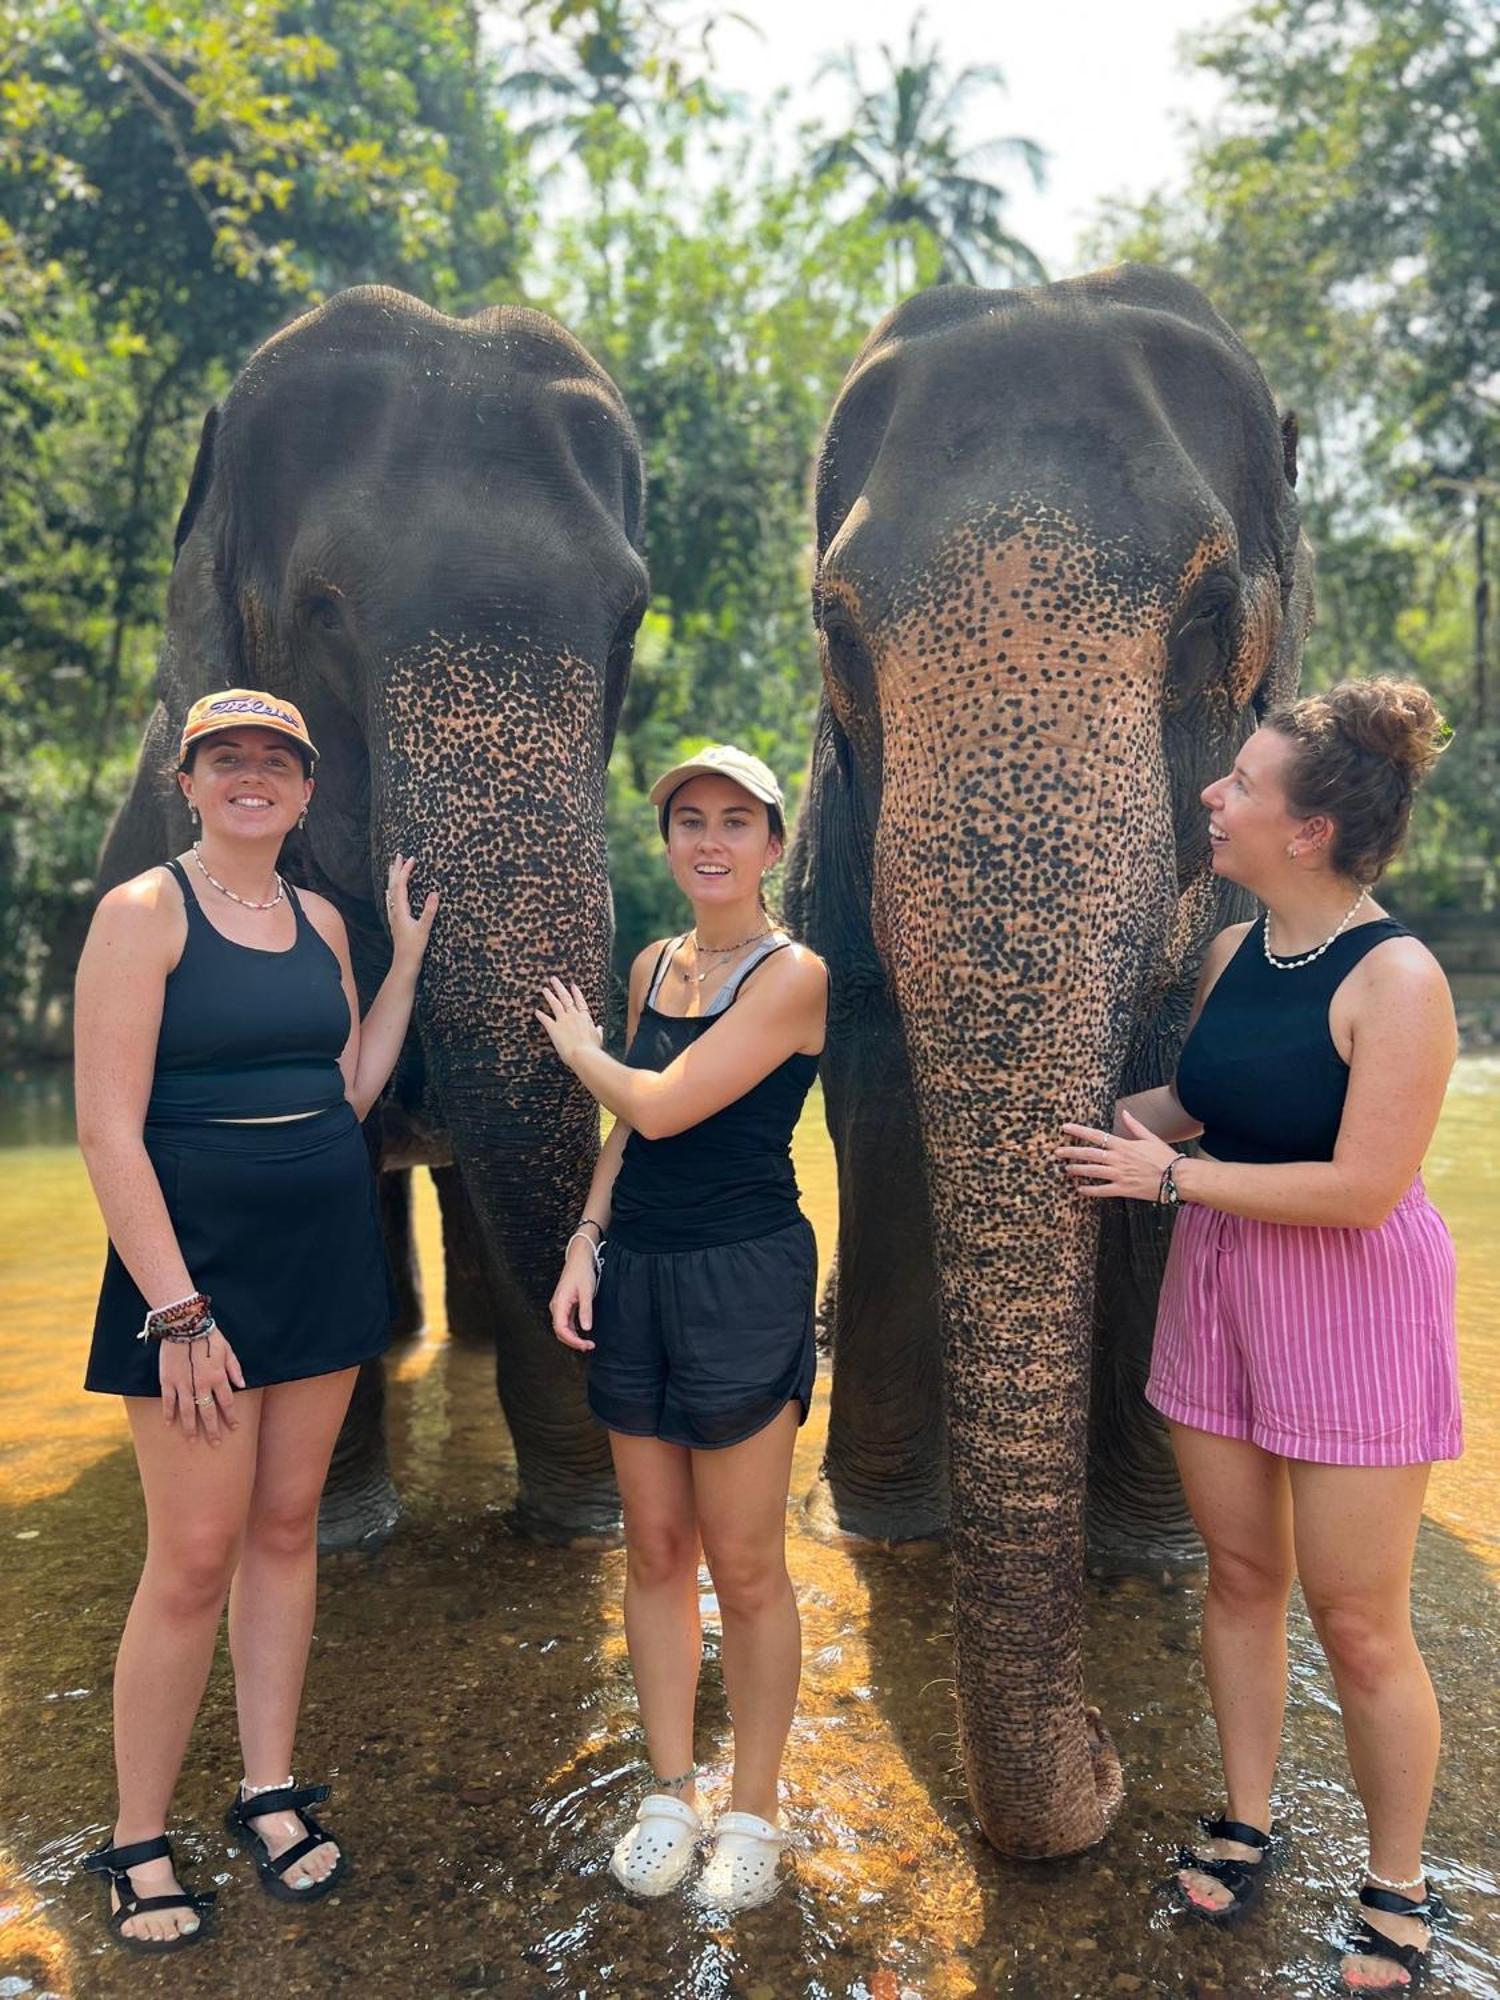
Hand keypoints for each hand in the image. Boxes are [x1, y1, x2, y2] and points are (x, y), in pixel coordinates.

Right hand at [158, 1327, 246, 1441]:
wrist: (184, 1324)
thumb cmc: (209, 1335)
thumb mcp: (228, 1349)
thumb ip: (235, 1368)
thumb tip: (243, 1384)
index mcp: (218, 1376)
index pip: (227, 1402)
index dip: (231, 1416)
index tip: (234, 1427)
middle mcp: (202, 1384)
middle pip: (208, 1412)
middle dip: (213, 1429)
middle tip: (215, 1443)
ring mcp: (183, 1384)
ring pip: (188, 1411)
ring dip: (190, 1427)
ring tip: (192, 1440)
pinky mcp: (168, 1380)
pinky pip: (168, 1401)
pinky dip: (169, 1413)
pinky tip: (170, 1424)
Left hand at [386, 855, 438, 969]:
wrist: (404, 962)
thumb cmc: (414, 947)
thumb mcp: (424, 928)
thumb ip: (429, 911)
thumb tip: (434, 893)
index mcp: (400, 910)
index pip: (401, 885)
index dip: (405, 871)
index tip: (411, 859)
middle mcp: (394, 910)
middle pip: (393, 885)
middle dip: (395, 870)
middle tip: (398, 855)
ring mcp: (394, 915)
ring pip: (391, 892)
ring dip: (392, 878)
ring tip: (392, 867)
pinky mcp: (396, 921)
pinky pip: (391, 901)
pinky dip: (391, 891)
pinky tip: (389, 892)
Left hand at [535, 976, 603, 1069]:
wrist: (583, 1054)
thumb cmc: (592, 1049)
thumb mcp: (598, 1038)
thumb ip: (598, 1031)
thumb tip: (600, 1028)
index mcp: (585, 1018)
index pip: (580, 1001)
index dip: (576, 993)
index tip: (573, 986)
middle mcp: (574, 1016)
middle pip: (566, 998)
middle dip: (559, 987)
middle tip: (553, 979)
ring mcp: (563, 1021)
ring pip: (555, 1004)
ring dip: (549, 996)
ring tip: (544, 989)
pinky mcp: (554, 1028)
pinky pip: (545, 1019)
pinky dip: (540, 1015)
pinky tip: (536, 1011)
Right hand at [549, 1238, 598, 1351]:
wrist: (579, 1260)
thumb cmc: (582, 1273)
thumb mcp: (587, 1292)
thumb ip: (585, 1310)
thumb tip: (586, 1328)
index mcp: (559, 1303)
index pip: (561, 1329)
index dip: (572, 1340)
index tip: (585, 1345)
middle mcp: (556, 1307)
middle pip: (560, 1332)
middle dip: (573, 1342)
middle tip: (589, 1346)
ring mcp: (559, 1307)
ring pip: (562, 1329)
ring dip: (573, 1338)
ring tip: (588, 1343)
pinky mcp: (564, 1306)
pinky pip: (566, 1323)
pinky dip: (573, 1331)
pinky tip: (582, 1334)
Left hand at [1056, 1109, 1179, 1201]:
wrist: (1178, 1178)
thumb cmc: (1165, 1157)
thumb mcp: (1151, 1138)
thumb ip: (1135, 1126)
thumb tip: (1124, 1112)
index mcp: (1123, 1145)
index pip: (1096, 1135)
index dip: (1079, 1131)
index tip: (1065, 1127)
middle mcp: (1118, 1159)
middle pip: (1089, 1154)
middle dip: (1071, 1152)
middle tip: (1057, 1152)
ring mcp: (1120, 1175)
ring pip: (1092, 1172)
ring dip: (1077, 1170)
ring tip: (1066, 1169)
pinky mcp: (1123, 1189)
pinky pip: (1102, 1190)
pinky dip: (1089, 1190)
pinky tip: (1080, 1189)